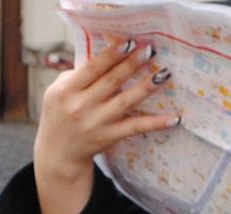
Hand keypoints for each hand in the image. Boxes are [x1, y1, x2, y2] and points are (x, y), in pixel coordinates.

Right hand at [34, 41, 179, 213]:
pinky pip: (135, 128)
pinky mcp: (109, 137)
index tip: (129, 43)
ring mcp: (97, 123)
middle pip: (111, 82)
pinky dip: (155, 123)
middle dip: (131, 65)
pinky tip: (173, 118)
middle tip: (150, 51)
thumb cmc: (60, 115)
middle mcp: (81, 106)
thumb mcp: (57, 92)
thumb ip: (77, 76)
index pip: (93, 69)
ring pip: (125, 102)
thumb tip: (105, 59)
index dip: (112, 55)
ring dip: (145, 88)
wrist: (59, 153)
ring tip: (163, 75)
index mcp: (67, 91)